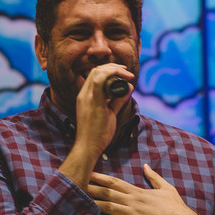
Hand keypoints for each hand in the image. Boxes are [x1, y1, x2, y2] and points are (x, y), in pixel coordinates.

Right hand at [63, 63, 135, 181]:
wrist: (87, 147)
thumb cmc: (97, 134)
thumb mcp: (110, 113)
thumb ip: (118, 101)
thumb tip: (129, 88)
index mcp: (85, 96)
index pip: (94, 75)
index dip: (109, 69)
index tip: (123, 72)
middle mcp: (84, 95)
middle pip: (96, 71)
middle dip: (113, 67)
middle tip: (127, 72)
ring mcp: (87, 98)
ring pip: (98, 73)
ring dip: (114, 70)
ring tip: (127, 74)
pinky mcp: (93, 103)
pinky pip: (100, 82)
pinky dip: (112, 75)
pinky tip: (123, 77)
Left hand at [89, 164, 211, 214]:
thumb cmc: (175, 208)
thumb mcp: (166, 188)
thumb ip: (154, 177)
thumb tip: (146, 166)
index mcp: (138, 191)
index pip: (115, 182)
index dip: (99, 177)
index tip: (87, 172)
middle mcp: (133, 200)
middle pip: (107, 192)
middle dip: (90, 187)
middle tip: (74, 183)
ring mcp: (133, 213)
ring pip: (108, 206)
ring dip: (92, 203)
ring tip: (77, 200)